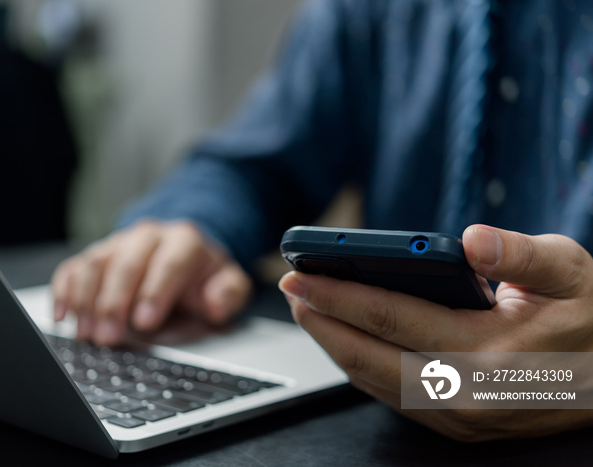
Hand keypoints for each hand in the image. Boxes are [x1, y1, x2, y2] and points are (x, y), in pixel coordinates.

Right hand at [51, 220, 251, 345]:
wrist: (185, 255)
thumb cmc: (203, 276)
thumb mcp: (229, 284)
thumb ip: (230, 293)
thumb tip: (215, 302)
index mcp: (184, 241)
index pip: (168, 263)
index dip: (155, 291)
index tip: (145, 321)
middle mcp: (147, 237)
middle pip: (126, 264)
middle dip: (115, 303)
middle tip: (109, 337)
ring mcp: (118, 244)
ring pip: (96, 264)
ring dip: (87, 301)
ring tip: (86, 334)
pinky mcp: (96, 256)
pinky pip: (73, 267)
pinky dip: (64, 290)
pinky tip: (62, 315)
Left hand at [279, 224, 592, 439]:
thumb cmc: (589, 317)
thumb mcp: (570, 271)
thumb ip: (520, 253)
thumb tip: (472, 239)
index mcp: (488, 350)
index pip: (392, 316)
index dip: (339, 293)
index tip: (300, 274)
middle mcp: (464, 391)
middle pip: (367, 355)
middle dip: (320, 321)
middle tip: (289, 289)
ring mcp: (456, 415)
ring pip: (372, 381)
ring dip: (332, 345)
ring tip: (306, 310)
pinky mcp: (453, 424)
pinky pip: (389, 395)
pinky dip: (357, 366)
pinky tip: (341, 341)